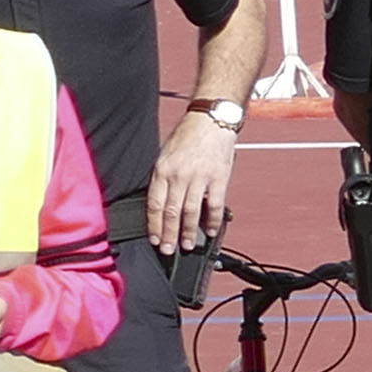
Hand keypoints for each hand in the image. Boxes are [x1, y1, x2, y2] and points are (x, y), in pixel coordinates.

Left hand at [146, 111, 239, 253]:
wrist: (210, 120)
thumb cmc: (187, 136)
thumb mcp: (165, 154)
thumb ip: (163, 179)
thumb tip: (161, 203)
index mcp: (162, 170)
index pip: (154, 204)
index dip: (154, 225)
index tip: (155, 239)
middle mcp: (179, 176)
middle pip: (171, 212)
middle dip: (169, 235)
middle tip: (168, 250)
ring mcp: (199, 178)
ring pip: (191, 212)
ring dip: (189, 232)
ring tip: (188, 245)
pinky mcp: (218, 179)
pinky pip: (214, 205)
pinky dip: (212, 220)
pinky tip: (210, 231)